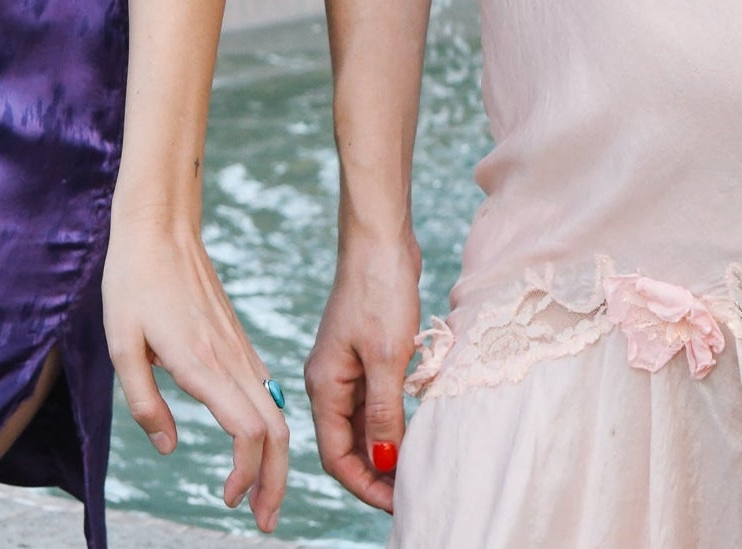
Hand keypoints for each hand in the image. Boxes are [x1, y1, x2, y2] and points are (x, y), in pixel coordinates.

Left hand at [102, 211, 289, 532]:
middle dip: (277, 481)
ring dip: (274, 458)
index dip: (247, 474)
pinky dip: (266, 427)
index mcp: (203, 362)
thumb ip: (143, 403)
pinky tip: (250, 443)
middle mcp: (230, 357)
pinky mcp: (235, 337)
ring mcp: (238, 346)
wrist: (159, 223)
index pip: (248, 431)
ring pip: (276, 410)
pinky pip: (263, 389)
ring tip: (257, 494)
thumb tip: (169, 447)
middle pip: (277, 430)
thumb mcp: (120, 345)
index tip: (228, 501)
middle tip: (263, 521)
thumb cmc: (133, 280)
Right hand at [306, 229, 422, 512]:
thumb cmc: (379, 289)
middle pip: (348, 444)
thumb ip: (384, 413)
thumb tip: (385, 463)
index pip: (336, 455)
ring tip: (416, 469)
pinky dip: (392, 421)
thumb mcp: (387, 356)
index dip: (364, 484)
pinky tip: (415, 430)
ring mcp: (348, 366)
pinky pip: (375, 401)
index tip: (397, 503)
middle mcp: (330, 380)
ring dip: (386, 449)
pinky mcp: (367, 353)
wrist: (381, 238)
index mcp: (324, 384)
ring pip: (363, 424)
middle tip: (410, 493)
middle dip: (375, 473)